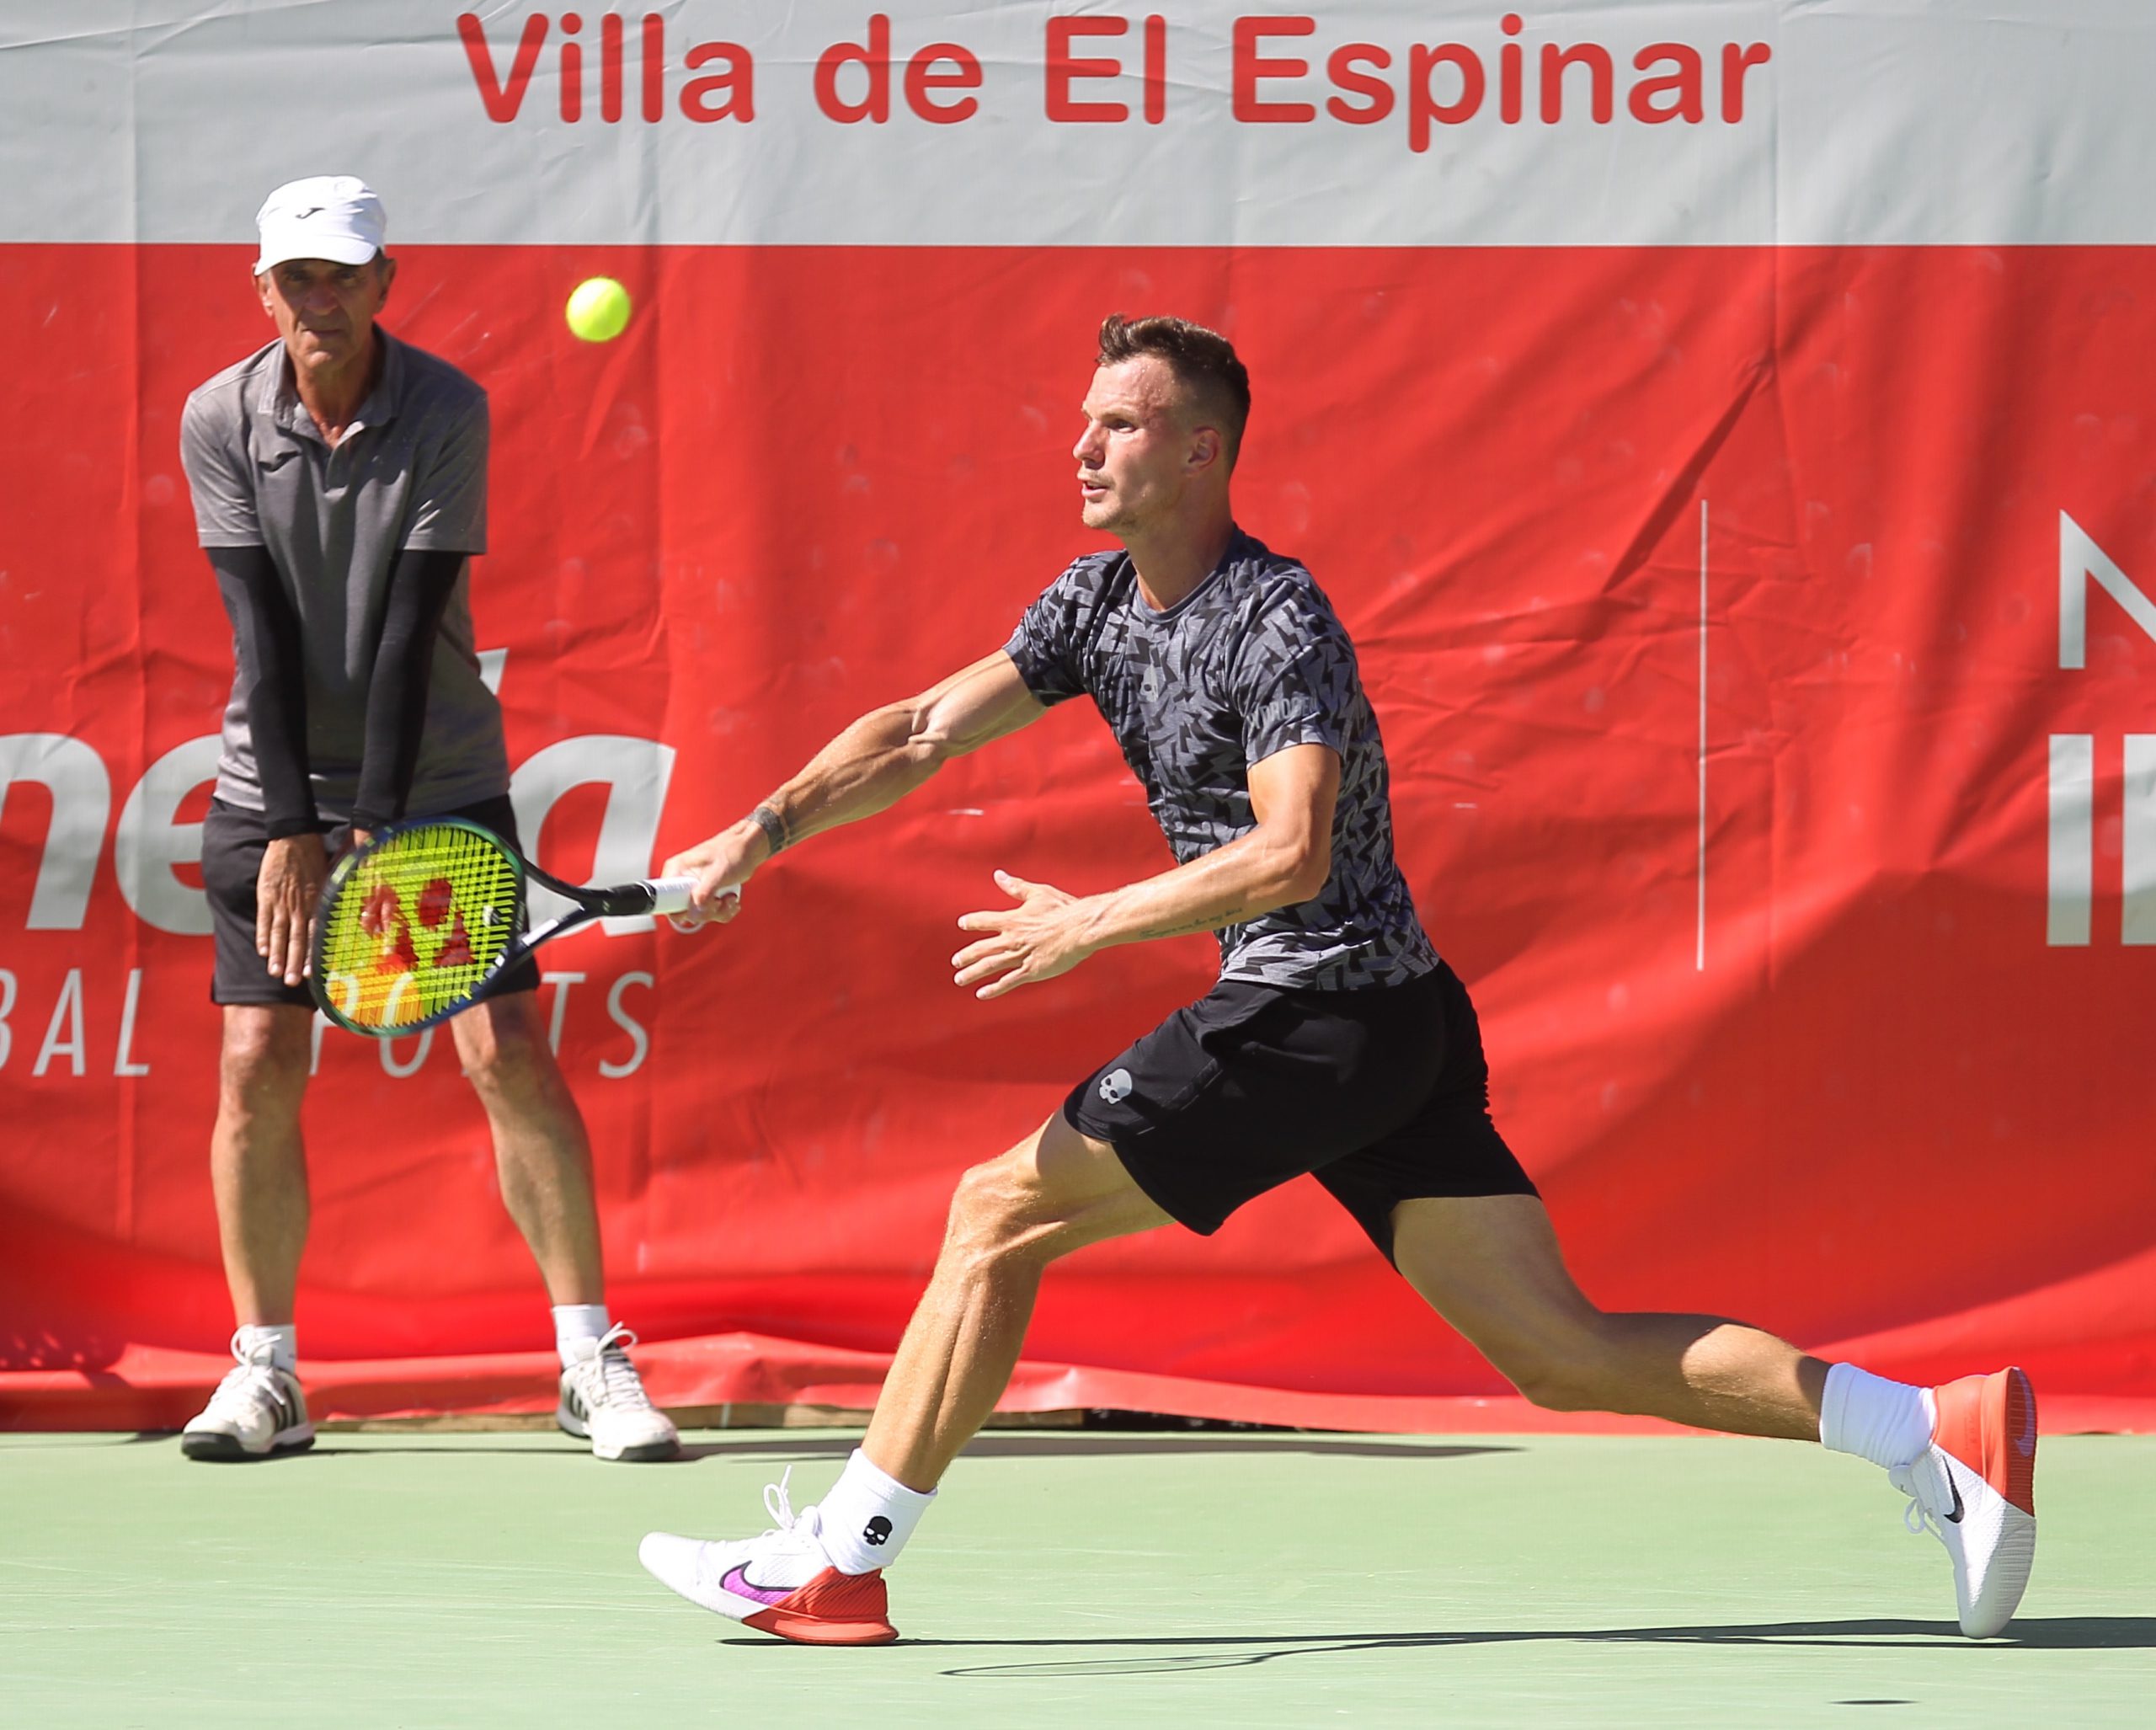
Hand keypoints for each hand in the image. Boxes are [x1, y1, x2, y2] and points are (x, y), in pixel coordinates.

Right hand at [256, 833, 328, 985]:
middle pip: (295, 940)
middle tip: (291, 983)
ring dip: (276, 955)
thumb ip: (329, 903)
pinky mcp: (266, 896)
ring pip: (279, 934)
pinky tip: (263, 952)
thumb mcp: (328, 882)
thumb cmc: (315, 861)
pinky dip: (263, 936)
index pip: (314, 935)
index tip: (310, 974)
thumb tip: (337, 922)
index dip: (311, 955)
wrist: (294, 840)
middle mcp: (299, 907)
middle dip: (293, 963)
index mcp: (316, 904)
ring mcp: (281, 902)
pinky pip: (264, 920)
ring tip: (275, 973)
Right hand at [660, 821, 761, 931]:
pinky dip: (722, 910)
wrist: (750, 848)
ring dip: (718, 911)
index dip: (680, 909)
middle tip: (719, 901)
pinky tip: (731, 900)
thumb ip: (703, 894)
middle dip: (705, 912)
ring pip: (697, 914)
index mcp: (676, 869)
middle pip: (682, 911)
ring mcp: (692, 887)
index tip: (697, 906)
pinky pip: (708, 912)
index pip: (663, 899)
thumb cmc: (734, 851)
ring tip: (730, 897)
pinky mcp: (704, 894)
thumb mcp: (718, 874)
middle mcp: (681, 879)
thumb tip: (694, 911)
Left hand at [953, 870, 1099, 998]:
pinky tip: (981, 993)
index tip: (962, 923)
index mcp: (1013, 919)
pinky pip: (1008, 981)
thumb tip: (998, 875)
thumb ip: (1016, 887)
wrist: (1080, 928)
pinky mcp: (1031, 971)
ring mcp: (1020, 956)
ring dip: (972, 973)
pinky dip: (994, 988)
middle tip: (955, 962)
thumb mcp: (1038, 893)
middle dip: (966, 956)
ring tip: (959, 979)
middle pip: (981, 948)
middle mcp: (1012, 939)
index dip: (972, 922)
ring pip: (990, 966)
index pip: (984, 921)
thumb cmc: (1063, 909)